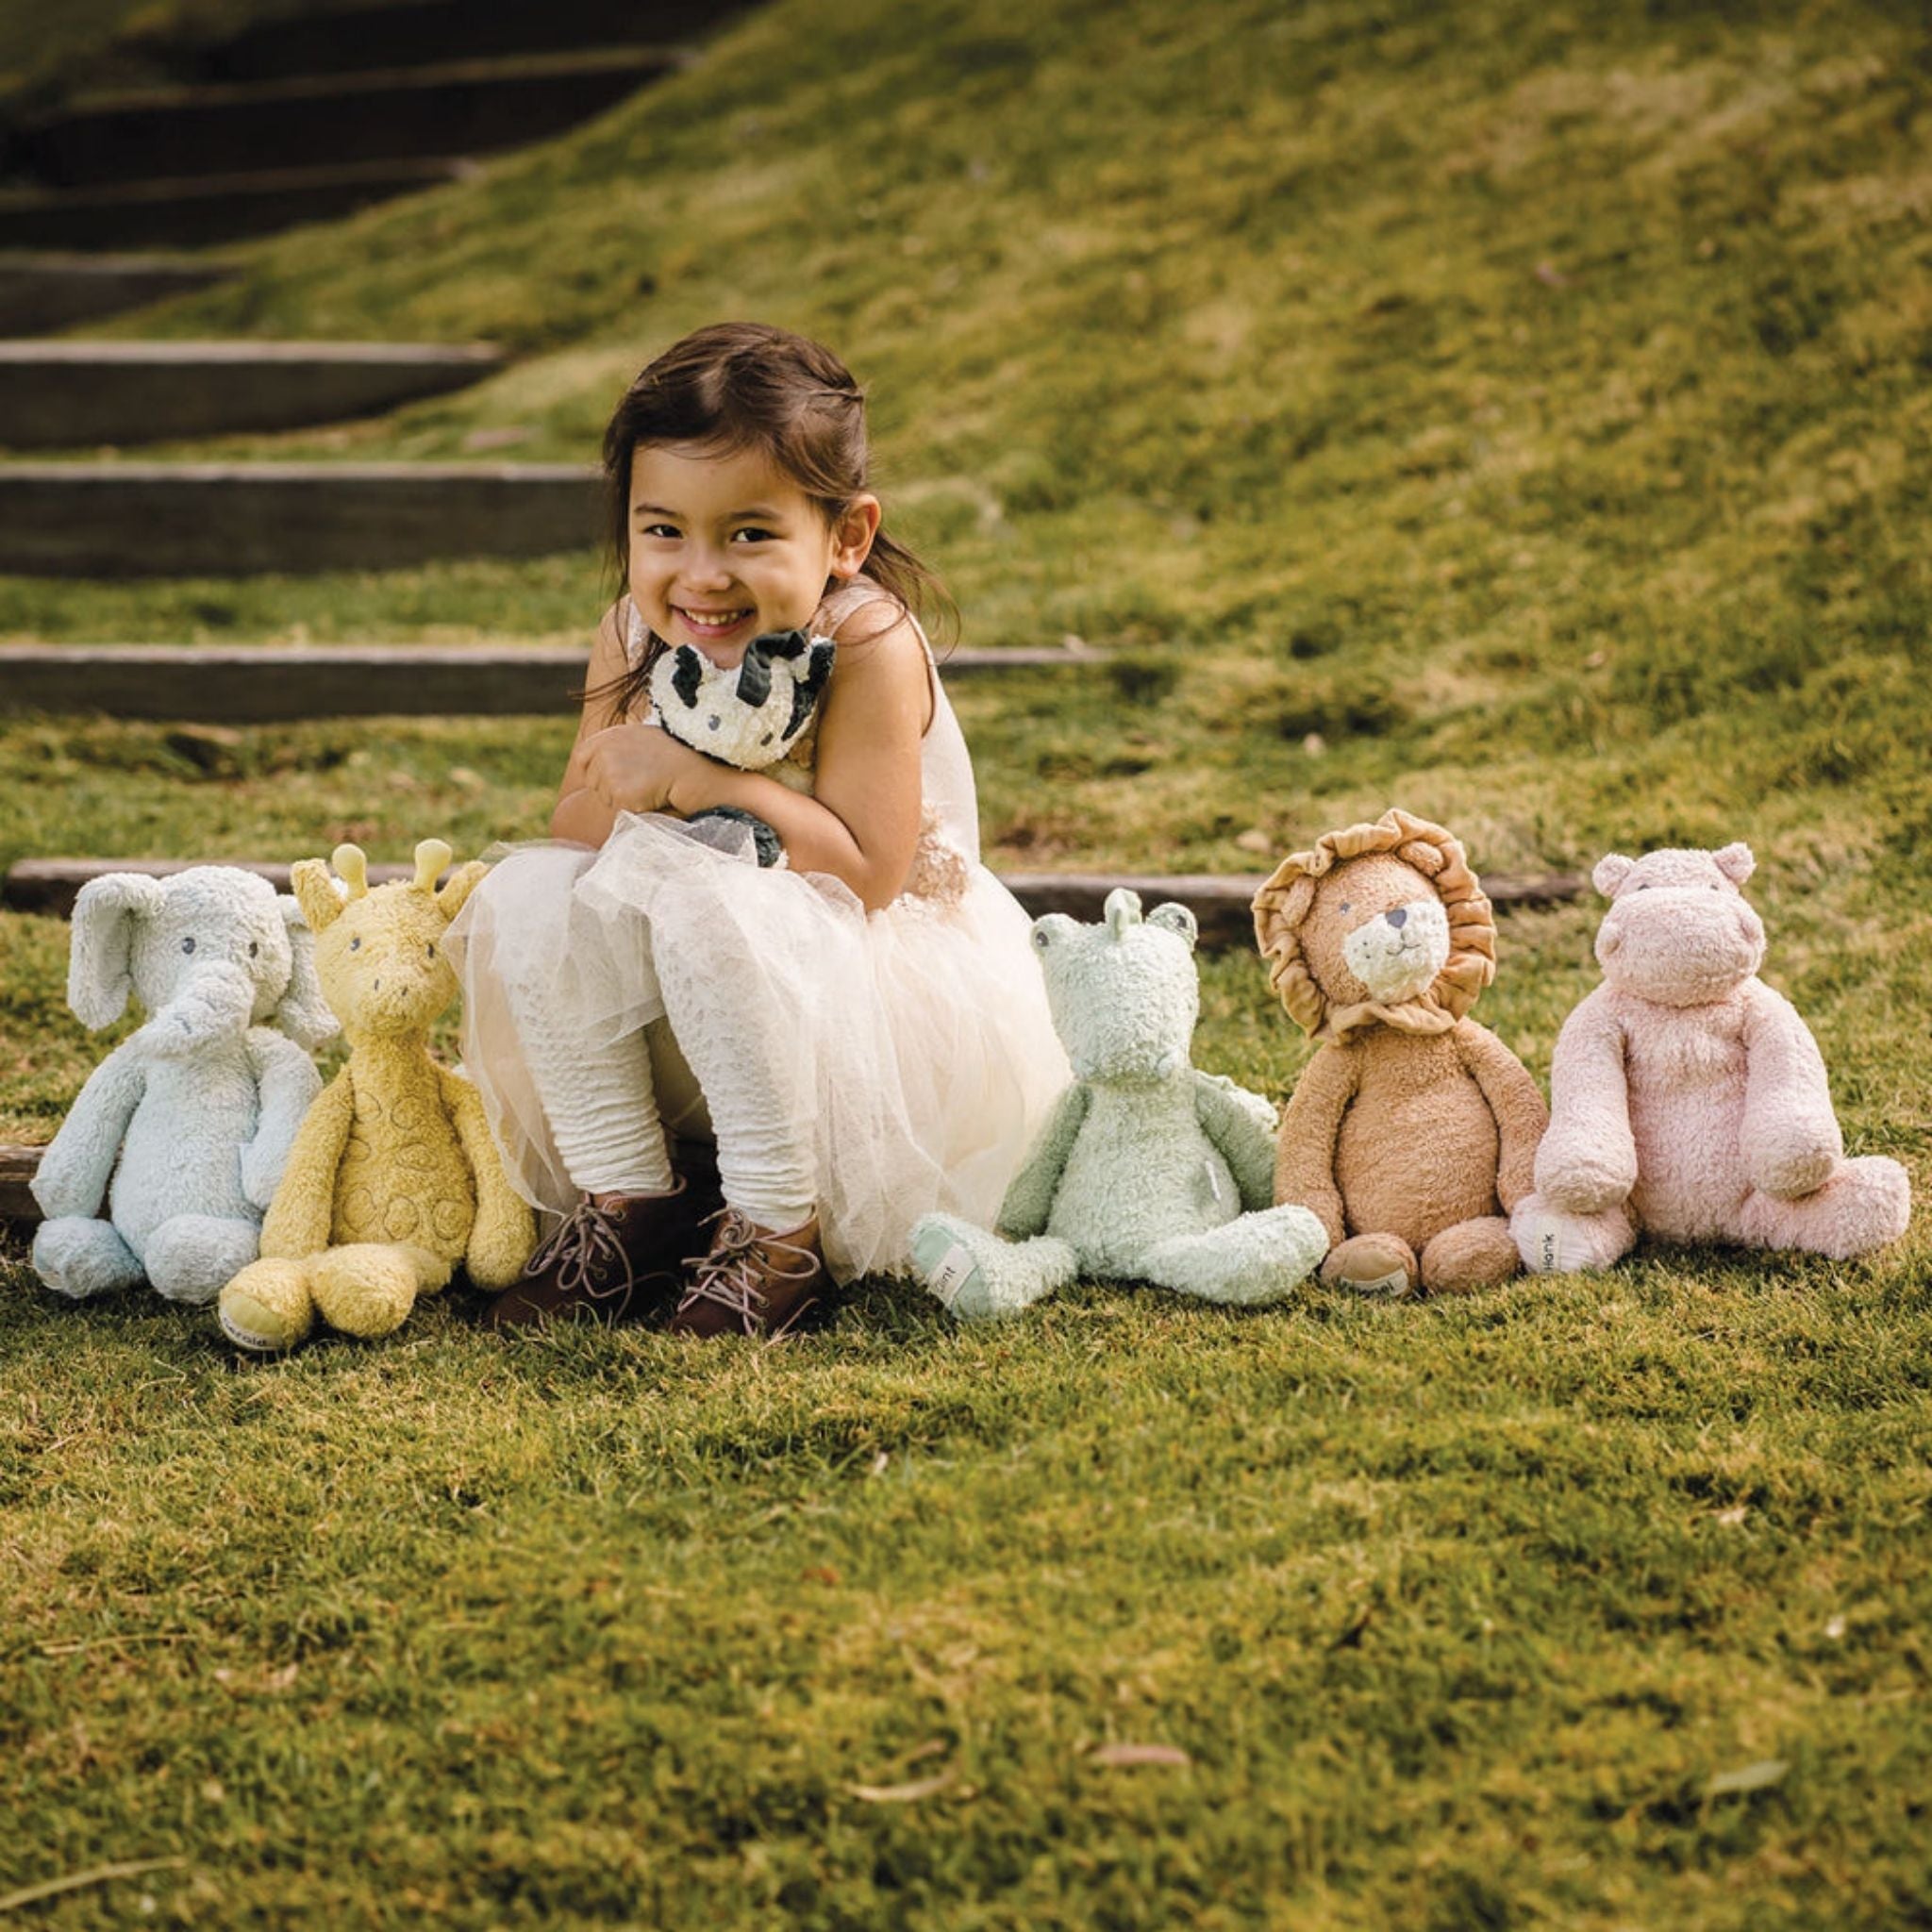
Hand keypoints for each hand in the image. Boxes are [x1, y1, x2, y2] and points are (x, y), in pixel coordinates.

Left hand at [578, 721, 704, 816]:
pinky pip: (621, 810)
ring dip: (625, 800)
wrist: (695, 769)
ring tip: (651, 787)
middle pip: (593, 783)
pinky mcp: (619, 793)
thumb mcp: (642, 740)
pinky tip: (654, 795)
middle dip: (612, 788)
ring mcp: (610, 773)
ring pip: (606, 799)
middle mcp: (604, 752)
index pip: (583, 758)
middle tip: (643, 781)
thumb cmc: (677, 756)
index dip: (596, 771)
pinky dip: (637, 808)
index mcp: (609, 736)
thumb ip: (619, 748)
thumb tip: (603, 765)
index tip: (617, 777)